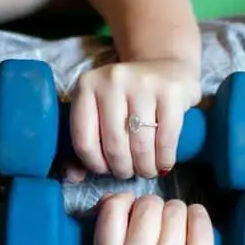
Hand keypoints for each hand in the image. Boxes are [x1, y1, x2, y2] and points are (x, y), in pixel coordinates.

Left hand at [68, 59, 200, 180]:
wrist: (166, 68)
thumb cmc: (128, 99)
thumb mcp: (100, 112)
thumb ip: (85, 144)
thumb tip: (73, 177)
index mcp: (87, 86)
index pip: (83, 139)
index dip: (95, 164)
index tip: (106, 169)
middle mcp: (112, 80)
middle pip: (114, 145)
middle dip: (122, 169)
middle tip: (129, 172)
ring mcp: (143, 83)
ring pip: (140, 145)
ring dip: (144, 168)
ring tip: (146, 170)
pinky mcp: (171, 91)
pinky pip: (166, 139)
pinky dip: (164, 159)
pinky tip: (163, 163)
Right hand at [93, 193, 219, 244]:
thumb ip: (106, 233)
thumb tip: (112, 196)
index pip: (113, 209)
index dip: (125, 202)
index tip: (133, 214)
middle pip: (148, 204)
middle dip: (155, 209)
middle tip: (159, 227)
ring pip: (174, 208)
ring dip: (176, 214)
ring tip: (175, 234)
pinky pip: (199, 217)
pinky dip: (197, 217)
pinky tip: (193, 231)